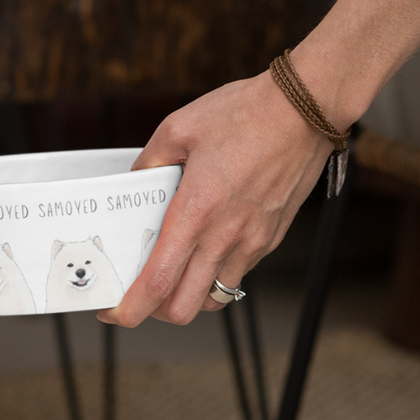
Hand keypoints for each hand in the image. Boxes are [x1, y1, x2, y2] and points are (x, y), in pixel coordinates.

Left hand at [97, 71, 332, 327]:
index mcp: (195, 213)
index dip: (129, 309)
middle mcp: (224, 237)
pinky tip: (204, 249)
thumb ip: (148, 162)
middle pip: (183, 308)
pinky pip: (236, 274)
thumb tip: (134, 183)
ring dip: (188, 296)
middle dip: (155, 311)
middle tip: (140, 292)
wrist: (308, 106)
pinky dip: (213, 274)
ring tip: (173, 274)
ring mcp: (251, 242)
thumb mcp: (178, 129)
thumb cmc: (245, 113)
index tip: (111, 312)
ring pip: (212, 298)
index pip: (158, 284)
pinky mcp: (269, 239)